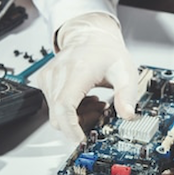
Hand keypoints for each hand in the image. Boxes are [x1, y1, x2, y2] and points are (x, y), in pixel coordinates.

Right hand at [36, 13, 138, 141]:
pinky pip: (53, 106)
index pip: (65, 107)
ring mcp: (48, 78)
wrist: (90, 35)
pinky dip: (70, 109)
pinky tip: (84, 98)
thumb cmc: (106, 52)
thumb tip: (129, 115)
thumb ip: (128, 95)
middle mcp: (58, 74)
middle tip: (100, 112)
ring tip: (95, 101)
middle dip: (80, 123)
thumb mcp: (125, 72)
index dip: (72, 127)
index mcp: (77, 71)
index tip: (82, 138)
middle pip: (59, 115)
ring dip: (76, 116)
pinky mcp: (45, 81)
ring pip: (56, 114)